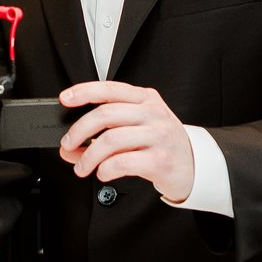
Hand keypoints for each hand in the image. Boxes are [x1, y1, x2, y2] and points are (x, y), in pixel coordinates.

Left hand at [58, 80, 195, 201]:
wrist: (197, 166)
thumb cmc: (163, 144)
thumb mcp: (138, 129)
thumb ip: (105, 132)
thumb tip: (70, 148)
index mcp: (146, 99)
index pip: (110, 89)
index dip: (84, 91)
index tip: (65, 99)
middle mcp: (152, 113)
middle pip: (105, 114)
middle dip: (79, 131)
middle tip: (68, 145)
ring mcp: (158, 135)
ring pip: (111, 140)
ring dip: (89, 156)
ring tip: (83, 167)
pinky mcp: (160, 160)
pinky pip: (122, 162)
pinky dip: (105, 169)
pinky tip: (103, 173)